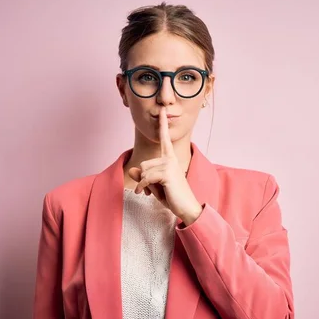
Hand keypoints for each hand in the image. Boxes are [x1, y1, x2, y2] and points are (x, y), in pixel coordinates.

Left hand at [128, 107, 202, 223]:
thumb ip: (143, 177)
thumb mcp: (153, 186)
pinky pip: (145, 178)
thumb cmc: (172, 196)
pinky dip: (142, 187)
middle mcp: (170, 159)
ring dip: (144, 184)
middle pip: (143, 164)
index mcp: (170, 159)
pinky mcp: (166, 173)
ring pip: (143, 171)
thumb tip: (131, 170)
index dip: (163, 124)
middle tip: (150, 189)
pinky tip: (145, 194)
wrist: (186, 208)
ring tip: (153, 192)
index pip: (164, 139)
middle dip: (143, 178)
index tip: (163, 110)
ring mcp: (169, 165)